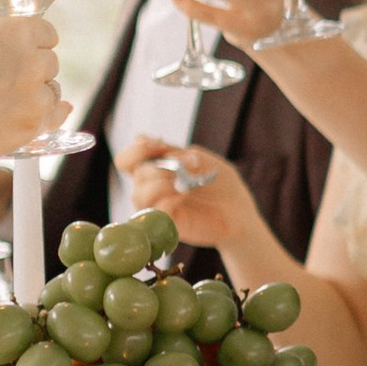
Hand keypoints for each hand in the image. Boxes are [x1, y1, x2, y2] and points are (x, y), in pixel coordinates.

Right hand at [0, 19, 65, 173]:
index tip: (19, 55)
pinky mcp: (33, 126)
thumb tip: (30, 52)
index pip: (46, 33)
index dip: (32, 45)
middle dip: (31, 71)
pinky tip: (23, 116)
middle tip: (2, 84)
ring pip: (52, 92)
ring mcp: (35, 95)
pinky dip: (44, 117)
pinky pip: (55, 117)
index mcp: (14, 32)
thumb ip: (1, 45)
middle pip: (50, 63)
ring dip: (35, 97)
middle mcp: (31, 60)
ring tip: (0, 105)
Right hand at [115, 132, 267, 262]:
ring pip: (140, 194)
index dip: (137, 149)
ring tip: (187, 183)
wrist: (240, 212)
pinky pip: (156, 211)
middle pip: (137, 174)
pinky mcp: (167, 226)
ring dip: (163, 183)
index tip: (160, 144)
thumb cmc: (219, 184)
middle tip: (192, 164)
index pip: (126, 159)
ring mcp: (157, 209)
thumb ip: (171, 151)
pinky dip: (170, 199)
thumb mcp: (198, 158)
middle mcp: (150, 190)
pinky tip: (186, 194)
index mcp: (155, 171)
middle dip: (163, 165)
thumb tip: (140, 139)